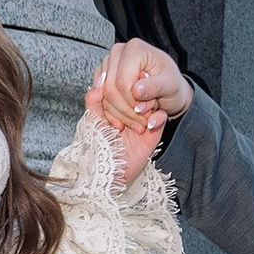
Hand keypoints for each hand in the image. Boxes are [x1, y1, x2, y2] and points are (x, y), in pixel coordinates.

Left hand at [81, 76, 167, 191]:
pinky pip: (161, 117)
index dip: (120, 83)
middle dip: (135, 92)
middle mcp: (130, 108)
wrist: (110, 173)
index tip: (117, 89)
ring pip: (152, 100)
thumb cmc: (99, 148)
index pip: (121, 85)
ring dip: (147, 103)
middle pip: (139, 89)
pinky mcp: (153, 130)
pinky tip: (147, 125)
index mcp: (114, 104)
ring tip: (138, 111)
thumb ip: (93, 101)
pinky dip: (157, 117)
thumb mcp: (93, 121)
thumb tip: (100, 80)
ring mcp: (143, 118)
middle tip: (130, 100)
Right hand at [92, 41, 191, 137]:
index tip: (147, 110)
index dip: (132, 102)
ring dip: (121, 114)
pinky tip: (126, 117)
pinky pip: (99, 99)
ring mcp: (108, 64)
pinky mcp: (102, 76)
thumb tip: (136, 91)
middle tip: (144, 117)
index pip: (122, 82)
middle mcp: (118, 52)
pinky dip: (112, 113)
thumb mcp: (171, 86)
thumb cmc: (171, 84)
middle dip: (127, 110)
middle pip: (110, 90)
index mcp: (135, 49)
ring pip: (103, 96)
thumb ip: (155, 87)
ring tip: (139, 116)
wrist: (168, 89)